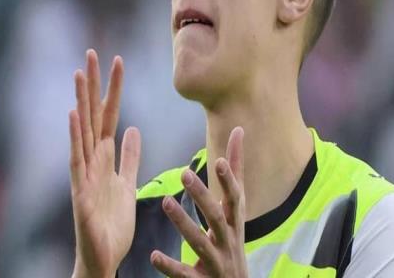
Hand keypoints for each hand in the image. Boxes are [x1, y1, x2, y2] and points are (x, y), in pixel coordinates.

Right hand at [69, 50, 140, 277]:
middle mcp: (93, 159)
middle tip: (93, 53)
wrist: (105, 255)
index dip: (114, 89)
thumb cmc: (113, 220)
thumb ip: (129, 156)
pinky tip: (73, 116)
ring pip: (84, 131)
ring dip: (81, 102)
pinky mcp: (81, 191)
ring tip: (79, 74)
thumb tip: (133, 129)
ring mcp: (85, 173)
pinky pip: (77, 161)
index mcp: (106, 156)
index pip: (111, 114)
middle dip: (94, 85)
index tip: (117, 61)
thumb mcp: (127, 181)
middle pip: (95, 115)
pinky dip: (75, 138)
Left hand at [151, 127, 247, 277]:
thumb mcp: (236, 206)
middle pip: (216, 216)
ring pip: (200, 242)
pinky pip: (184, 274)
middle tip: (184, 174)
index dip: (229, 180)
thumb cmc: (232, 238)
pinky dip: (170, 266)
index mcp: (234, 220)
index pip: (235, 197)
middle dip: (202, 195)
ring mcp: (215, 262)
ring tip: (166, 201)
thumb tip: (239, 129)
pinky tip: (153, 255)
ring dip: (183, 223)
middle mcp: (228, 239)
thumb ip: (235, 169)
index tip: (219, 161)